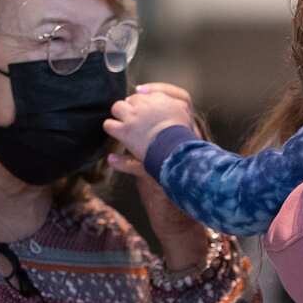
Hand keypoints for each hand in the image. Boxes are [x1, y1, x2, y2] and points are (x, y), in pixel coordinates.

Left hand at [104, 83, 209, 271]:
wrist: (188, 213)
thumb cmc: (184, 181)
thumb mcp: (180, 151)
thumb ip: (166, 134)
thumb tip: (144, 117)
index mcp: (191, 131)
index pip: (183, 97)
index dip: (160, 89)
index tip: (140, 89)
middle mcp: (184, 140)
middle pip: (155, 110)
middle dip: (133, 108)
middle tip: (121, 111)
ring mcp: (171, 156)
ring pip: (143, 134)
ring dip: (123, 129)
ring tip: (112, 129)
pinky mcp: (160, 175)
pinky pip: (137, 166)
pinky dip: (122, 164)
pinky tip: (112, 160)